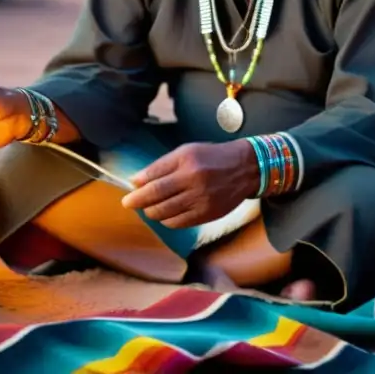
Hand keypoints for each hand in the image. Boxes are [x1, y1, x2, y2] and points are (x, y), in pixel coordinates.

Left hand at [120, 141, 259, 228]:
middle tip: (129, 203)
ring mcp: (201, 198)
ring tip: (147, 208)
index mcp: (187, 160)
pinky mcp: (207, 214)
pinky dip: (166, 221)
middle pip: (156, 195)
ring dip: (151, 212)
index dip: (138, 186)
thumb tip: (137, 180)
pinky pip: (179, 223)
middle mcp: (193, 179)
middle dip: (138, 201)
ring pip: (165, 212)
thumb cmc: (212, 157)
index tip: (128, 190)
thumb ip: (162, 165)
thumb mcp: (187, 152)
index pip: (154, 176)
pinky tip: (164, 215)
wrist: (245, 168)